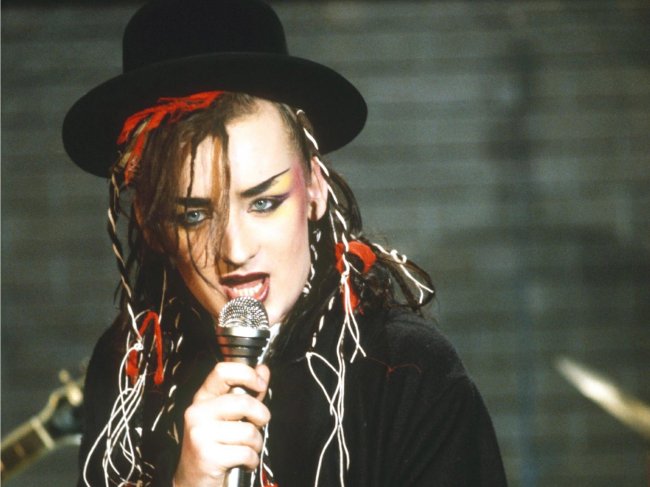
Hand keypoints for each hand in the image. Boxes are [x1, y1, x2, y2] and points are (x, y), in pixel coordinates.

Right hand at [173, 362, 270, 486]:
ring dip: (256, 443)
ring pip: (248, 431)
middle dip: (261, 416)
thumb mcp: (229, 415)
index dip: (247, 374)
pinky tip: (244, 462)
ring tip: (247, 448)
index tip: (260, 385)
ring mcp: (200, 433)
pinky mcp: (207, 455)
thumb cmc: (214, 445)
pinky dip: (252, 460)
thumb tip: (263, 369)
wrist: (192, 480)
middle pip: (243, 402)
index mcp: (203, 398)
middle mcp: (197, 412)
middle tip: (259, 424)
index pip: (222, 371)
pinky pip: (246, 452)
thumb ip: (247, 392)